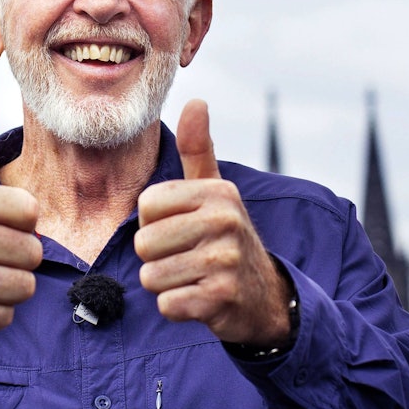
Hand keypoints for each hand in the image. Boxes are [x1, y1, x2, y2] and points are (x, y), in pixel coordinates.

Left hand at [135, 99, 292, 345]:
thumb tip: (196, 101)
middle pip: (144, 243)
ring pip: (152, 276)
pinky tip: (200, 299)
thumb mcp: (215, 192)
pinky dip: (177, 307)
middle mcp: (224, 222)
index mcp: (218, 192)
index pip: (147, 205)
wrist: (264, 297)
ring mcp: (225, 261)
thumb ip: (199, 149)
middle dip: (158, 257)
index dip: (155, 222)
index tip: (182, 229)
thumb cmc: (225, 238)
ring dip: (167, 284)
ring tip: (194, 277)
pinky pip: (166, 304)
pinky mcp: (220, 298)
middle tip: (188, 258)